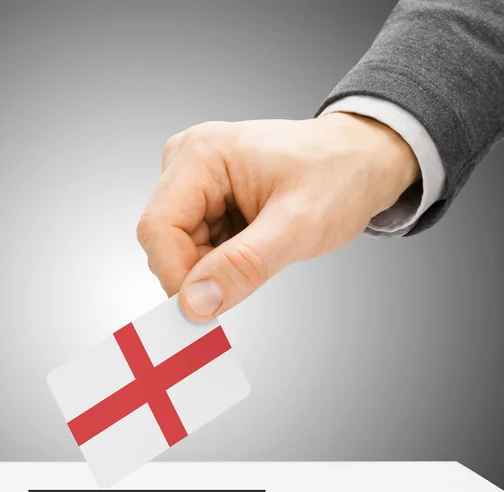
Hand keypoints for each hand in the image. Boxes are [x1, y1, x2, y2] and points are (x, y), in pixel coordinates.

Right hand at [137, 114, 419, 320]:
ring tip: (260, 255)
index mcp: (201, 154)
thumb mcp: (298, 225)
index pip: (157, 228)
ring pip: (178, 250)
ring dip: (212, 269)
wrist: (360, 161)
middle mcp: (188, 163)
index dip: (175, 275)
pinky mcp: (205, 200)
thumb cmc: (338, 176)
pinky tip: (252, 250)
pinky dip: (219, 264)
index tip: (205, 310)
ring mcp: (195, 182)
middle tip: (244, 283)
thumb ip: (244, 265)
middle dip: (198, 274)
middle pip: (165, 241)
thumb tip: (194, 304)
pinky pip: (195, 247)